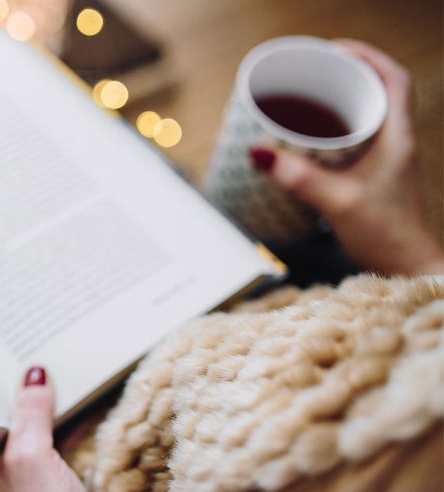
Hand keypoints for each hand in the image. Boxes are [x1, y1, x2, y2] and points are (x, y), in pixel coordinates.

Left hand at [0, 367, 108, 491]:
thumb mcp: (31, 457)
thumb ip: (29, 414)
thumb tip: (32, 373)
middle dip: (11, 382)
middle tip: (22, 342)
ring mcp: (18, 475)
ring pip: (25, 425)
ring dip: (39, 400)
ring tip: (49, 363)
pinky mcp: (47, 484)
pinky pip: (51, 440)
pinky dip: (62, 421)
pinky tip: (76, 401)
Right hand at [251, 39, 443, 275]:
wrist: (405, 267)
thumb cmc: (386, 235)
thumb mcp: (337, 201)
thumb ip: (297, 178)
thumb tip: (258, 154)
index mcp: (398, 137)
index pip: (393, 80)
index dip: (367, 58)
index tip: (335, 50)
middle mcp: (397, 143)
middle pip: (378, 92)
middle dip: (347, 77)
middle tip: (314, 74)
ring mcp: (388, 160)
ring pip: (367, 117)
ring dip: (342, 104)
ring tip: (309, 101)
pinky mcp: (375, 177)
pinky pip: (356, 141)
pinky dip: (336, 132)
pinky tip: (312, 142)